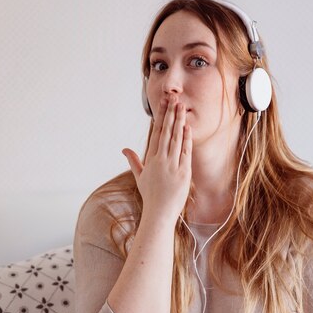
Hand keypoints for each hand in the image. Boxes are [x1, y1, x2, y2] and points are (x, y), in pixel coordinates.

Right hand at [122, 97, 191, 222]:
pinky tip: (187, 127)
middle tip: (174, 99)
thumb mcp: (139, 177)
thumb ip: (134, 161)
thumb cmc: (150, 196)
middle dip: (170, 114)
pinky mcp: (184, 173)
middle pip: (166, 132)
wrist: (159, 213)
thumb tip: (124, 149)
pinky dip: (186, 139)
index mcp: (151, 159)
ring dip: (179, 122)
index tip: (163, 105)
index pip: (156, 133)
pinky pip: (185, 152)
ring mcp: (172, 166)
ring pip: (176, 139)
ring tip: (182, 107)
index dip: (161, 118)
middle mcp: (161, 160)